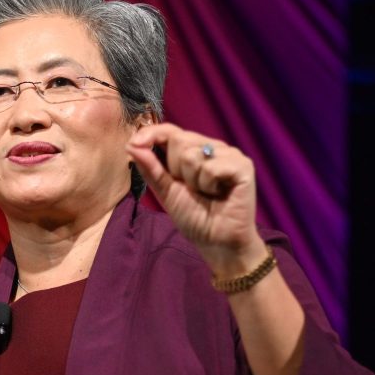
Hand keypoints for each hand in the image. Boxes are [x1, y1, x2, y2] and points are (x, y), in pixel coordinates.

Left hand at [127, 123, 266, 276]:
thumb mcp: (166, 192)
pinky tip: (219, 194)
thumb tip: (131, 145)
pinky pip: (211, 167)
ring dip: (193, 182)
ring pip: (193, 154)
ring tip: (206, 194)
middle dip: (176, 170)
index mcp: (195, 151)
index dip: (151, 133)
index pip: (171, 131)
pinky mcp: (243, 166)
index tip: (134, 143)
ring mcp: (229, 154)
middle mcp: (213, 147)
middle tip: (192, 190)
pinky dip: (209, 185)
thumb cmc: (194, 218)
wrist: (217, 243)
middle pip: (179, 140)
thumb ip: (151, 168)